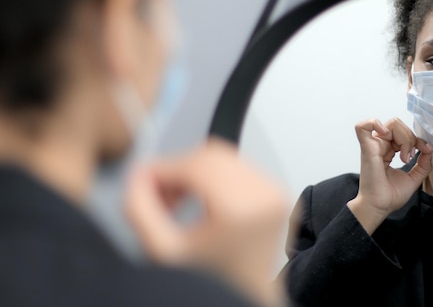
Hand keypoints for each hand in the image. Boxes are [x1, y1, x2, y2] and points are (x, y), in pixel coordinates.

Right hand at [125, 137, 288, 306]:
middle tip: (160, 195)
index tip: (143, 181)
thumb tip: (137, 176)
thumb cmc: (216, 285)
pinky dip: (215, 178)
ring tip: (178, 202)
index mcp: (242, 210)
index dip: (162, 169)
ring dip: (194, 173)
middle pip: (210, 156)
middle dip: (177, 171)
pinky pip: (240, 169)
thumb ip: (140, 210)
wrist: (248, 299)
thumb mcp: (164, 253)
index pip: (195, 164)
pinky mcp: (278, 195)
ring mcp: (276, 194)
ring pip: (225, 159)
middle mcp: (266, 196)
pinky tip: (200, 202)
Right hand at [347, 118, 432, 234]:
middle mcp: (380, 146)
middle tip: (409, 157)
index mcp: (388, 151)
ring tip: (404, 157)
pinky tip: (386, 136)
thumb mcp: (414, 178)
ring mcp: (373, 146)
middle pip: (398, 125)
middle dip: (410, 138)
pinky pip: (362, 127)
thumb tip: (429, 149)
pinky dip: (374, 124)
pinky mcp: (367, 149)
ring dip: (404, 138)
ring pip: (391, 124)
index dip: (418, 139)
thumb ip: (423, 164)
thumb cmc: (391, 196)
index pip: (404, 133)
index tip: (426, 150)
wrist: (380, 207)